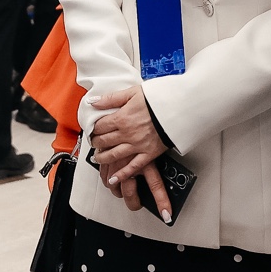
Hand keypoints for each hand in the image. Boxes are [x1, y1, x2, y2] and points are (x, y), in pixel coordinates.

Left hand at [88, 87, 170, 219]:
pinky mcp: (149, 153)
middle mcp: (127, 133)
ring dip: (103, 158)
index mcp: (122, 118)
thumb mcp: (132, 93)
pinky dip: (122, 174)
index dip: (93, 128)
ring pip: (114, 155)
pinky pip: (133, 167)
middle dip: (96, 142)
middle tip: (94, 142)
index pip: (99, 126)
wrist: (178, 108)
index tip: (92, 129)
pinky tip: (114, 179)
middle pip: (104, 141)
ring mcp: (137, 145)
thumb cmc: (157, 99)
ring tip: (98, 158)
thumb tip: (93, 101)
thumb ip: (111, 98)